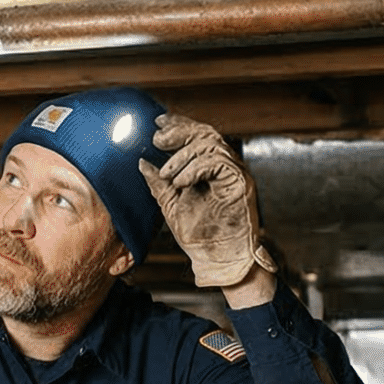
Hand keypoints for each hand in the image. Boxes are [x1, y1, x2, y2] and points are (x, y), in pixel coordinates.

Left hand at [138, 114, 271, 288]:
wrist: (216, 260)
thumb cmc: (198, 236)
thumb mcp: (170, 205)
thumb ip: (159, 184)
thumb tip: (142, 163)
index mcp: (209, 168)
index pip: (196, 136)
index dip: (179, 125)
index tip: (158, 123)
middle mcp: (225, 166)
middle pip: (206, 133)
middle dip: (180, 131)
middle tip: (158, 139)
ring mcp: (235, 173)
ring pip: (211, 144)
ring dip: (184, 155)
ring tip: (168, 174)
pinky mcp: (241, 183)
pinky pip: (218, 162)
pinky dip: (196, 168)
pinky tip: (181, 182)